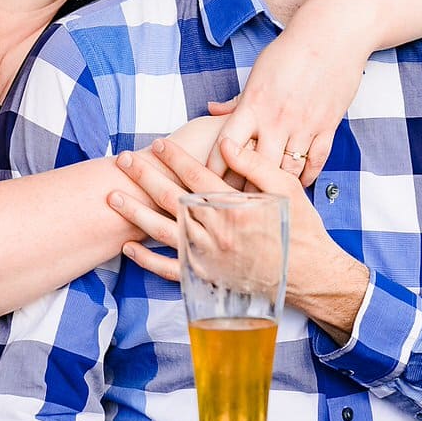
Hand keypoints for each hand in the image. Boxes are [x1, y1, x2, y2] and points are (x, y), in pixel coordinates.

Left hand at [117, 136, 368, 339]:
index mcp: (234, 206)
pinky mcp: (205, 278)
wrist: (309, 276)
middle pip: (170, 199)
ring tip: (112, 196)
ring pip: (162, 231)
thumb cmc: (299, 229)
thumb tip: (226, 142)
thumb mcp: (286, 188)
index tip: (158, 144)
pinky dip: (147, 259)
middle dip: (144, 177)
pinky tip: (129, 247)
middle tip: (123, 160)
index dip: (175, 158)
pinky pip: (169, 269)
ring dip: (135, 213)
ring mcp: (208, 257)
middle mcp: (215, 231)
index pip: (195, 176)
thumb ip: (254, 164)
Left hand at [208, 19, 368, 186]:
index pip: (226, 144)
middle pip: (256, 166)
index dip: (214, 168)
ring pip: (288, 169)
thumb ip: (237, 100)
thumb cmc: (290, 51)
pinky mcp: (328, 126)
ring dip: (277, 187)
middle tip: (235, 206)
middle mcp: (278, 118)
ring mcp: (305, 124)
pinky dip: (307, 177)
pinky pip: (316, 161)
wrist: (332, 35)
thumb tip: (212, 111)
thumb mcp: (257, 73)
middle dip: (245, 189)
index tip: (206, 184)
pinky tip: (299, 185)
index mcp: (254, 104)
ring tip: (265, 202)